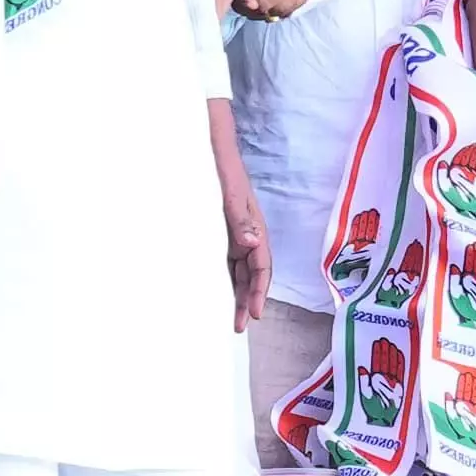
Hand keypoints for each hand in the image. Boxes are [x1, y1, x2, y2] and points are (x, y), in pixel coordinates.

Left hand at [216, 143, 268, 332]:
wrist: (214, 148)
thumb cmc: (224, 170)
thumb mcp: (232, 194)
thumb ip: (240, 219)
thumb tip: (251, 244)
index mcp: (255, 228)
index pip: (261, 266)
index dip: (258, 291)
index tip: (253, 314)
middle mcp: (248, 234)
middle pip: (254, 273)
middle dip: (249, 300)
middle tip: (241, 326)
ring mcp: (237, 233)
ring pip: (243, 270)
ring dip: (240, 293)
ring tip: (235, 318)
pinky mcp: (226, 231)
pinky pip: (231, 261)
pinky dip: (230, 278)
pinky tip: (223, 289)